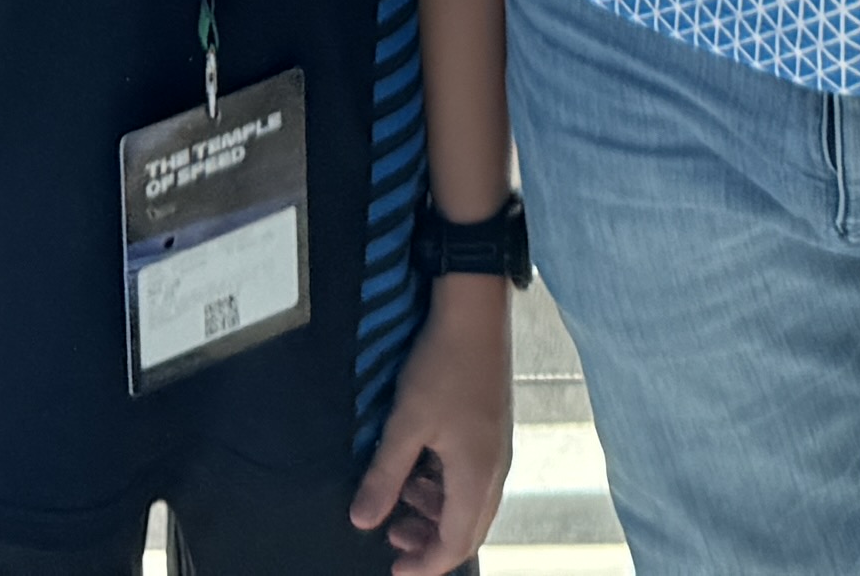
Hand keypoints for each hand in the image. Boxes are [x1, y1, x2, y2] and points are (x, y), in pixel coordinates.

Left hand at [348, 275, 513, 573]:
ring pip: (469, 503)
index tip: (396, 571)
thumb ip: (384, 476)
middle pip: (468, 529)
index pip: (455, 544)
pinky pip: (471, 477)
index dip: (425, 565)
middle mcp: (494, 468)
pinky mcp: (490, 430)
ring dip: (435, 512)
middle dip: (430, 543)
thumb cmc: (445, 363)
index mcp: (477, 476)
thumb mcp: (405, 424)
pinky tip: (418, 468)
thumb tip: (363, 520)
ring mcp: (495, 448)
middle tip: (394, 541)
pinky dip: (444, 486)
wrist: (475, 310)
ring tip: (400, 500)